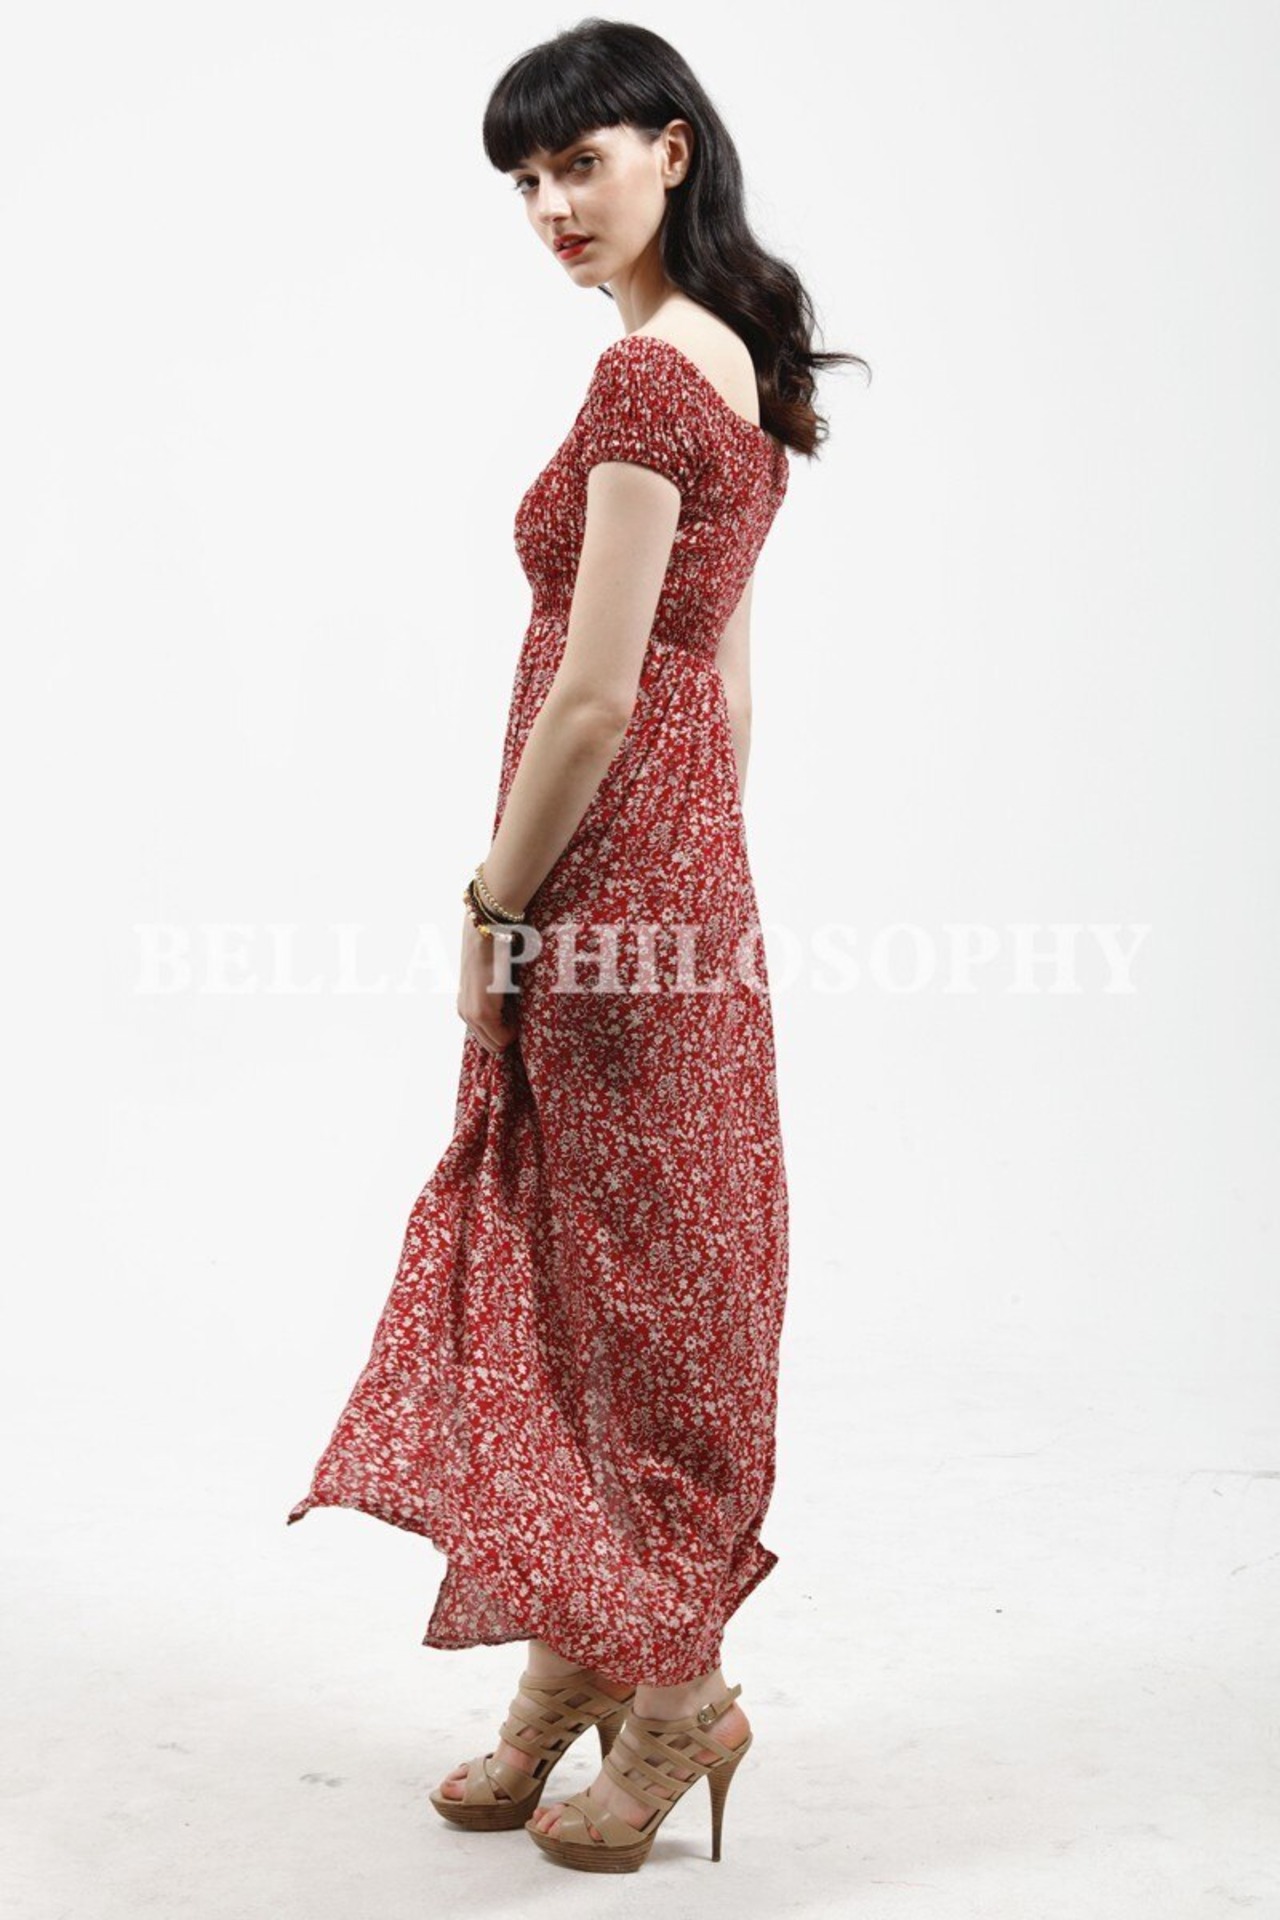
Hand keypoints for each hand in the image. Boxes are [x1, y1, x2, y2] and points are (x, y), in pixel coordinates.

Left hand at [457, 908, 517, 1055]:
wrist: (487, 932)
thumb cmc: (496, 951)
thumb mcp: (494, 981)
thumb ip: (497, 999)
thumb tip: (514, 1012)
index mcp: (467, 1007)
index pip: (489, 1038)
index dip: (506, 1030)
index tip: (516, 1011)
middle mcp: (465, 1014)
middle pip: (492, 1045)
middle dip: (509, 1034)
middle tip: (518, 1010)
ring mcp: (472, 1015)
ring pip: (498, 1043)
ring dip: (512, 1030)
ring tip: (516, 1004)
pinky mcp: (481, 1013)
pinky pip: (502, 1037)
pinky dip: (514, 1029)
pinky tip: (516, 1005)